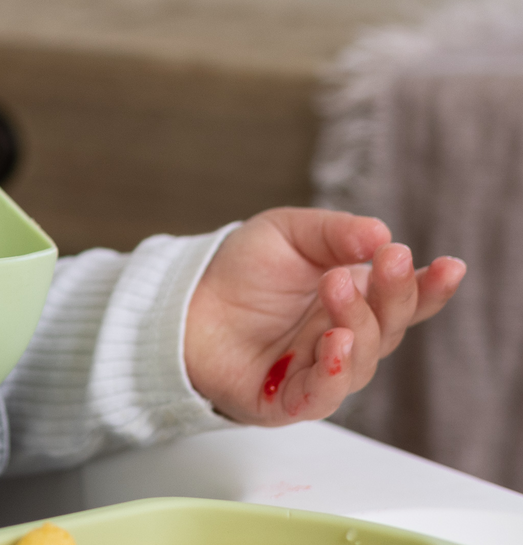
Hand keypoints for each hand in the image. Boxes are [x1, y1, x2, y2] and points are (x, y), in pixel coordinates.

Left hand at [184, 207, 464, 423]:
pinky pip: (321, 396)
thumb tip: (380, 233)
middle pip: (389, 326)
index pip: (406, 300)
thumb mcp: (289, 234)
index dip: (430, 287)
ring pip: (360, 359)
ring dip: (357, 323)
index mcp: (355, 299)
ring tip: (336, 288)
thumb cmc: (240, 271)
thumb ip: (335, 234)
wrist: (183, 301)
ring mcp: (321, 371)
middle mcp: (347, 338)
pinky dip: (333, 374)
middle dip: (392, 293)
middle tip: (384, 261)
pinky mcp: (288, 400)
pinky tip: (336, 344)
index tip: (450, 266)